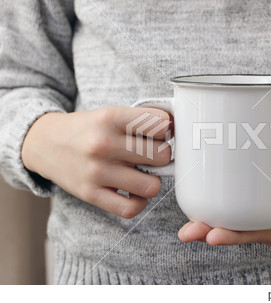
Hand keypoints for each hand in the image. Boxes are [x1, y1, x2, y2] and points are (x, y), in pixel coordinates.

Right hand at [22, 106, 171, 217]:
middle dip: (161, 156)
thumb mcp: (110, 113)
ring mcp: (97, 171)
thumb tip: (176, 128)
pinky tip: (133, 191)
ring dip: (152, 181)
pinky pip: (131, 208)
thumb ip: (141, 119)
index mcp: (111, 117)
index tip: (159, 133)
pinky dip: (138, 202)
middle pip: (162, 155)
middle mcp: (104, 144)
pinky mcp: (91, 194)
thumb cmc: (87, 129)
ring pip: (152, 185)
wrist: (44, 143)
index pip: (161, 124)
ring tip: (142, 174)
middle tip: (151, 155)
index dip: (166, 130)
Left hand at [178, 143, 270, 245]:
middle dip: (212, 234)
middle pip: (239, 232)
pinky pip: (229, 207)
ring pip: (231, 222)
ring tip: (186, 228)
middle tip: (190, 232)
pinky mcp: (248, 199)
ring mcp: (256, 212)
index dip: (236, 237)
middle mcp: (268, 223)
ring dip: (206, 226)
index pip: (260, 235)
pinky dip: (210, 208)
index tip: (214, 235)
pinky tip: (193, 207)